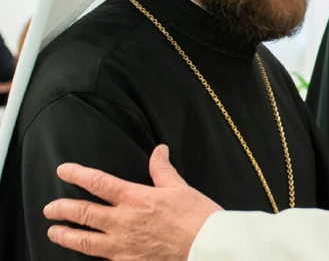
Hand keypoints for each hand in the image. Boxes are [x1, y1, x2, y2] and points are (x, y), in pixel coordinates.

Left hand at [43, 144, 222, 260]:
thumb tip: (159, 150)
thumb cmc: (198, 218)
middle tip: (51, 208)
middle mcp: (123, 222)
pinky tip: (84, 255)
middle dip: (61, 209)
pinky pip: (101, 260)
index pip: (98, 183)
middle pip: (82, 213)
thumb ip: (162, 170)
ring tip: (54, 232)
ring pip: (84, 241)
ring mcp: (123, 246)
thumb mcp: (180, 188)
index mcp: (136, 198)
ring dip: (65, 235)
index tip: (64, 170)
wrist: (207, 248)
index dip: (77, 174)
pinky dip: (90, 256)